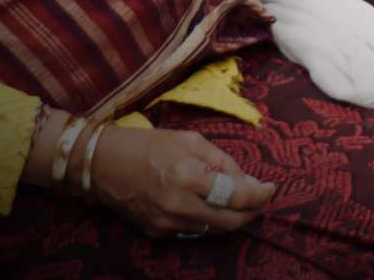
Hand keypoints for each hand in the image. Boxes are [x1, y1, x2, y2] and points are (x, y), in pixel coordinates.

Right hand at [83, 126, 274, 237]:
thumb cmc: (150, 145)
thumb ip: (223, 162)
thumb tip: (249, 182)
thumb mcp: (192, 141)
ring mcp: (166, 223)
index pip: (237, 196)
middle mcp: (178, 206)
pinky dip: (209, 221)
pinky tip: (211, 206)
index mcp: (188, 177)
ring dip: (231, 218)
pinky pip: (193, 231)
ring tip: (237, 200)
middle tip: (259, 198)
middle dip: (251, 211)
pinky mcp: (156, 232)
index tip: (271, 189)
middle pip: (230, 221)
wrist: (102, 165)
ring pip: (213, 230)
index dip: (260, 195)